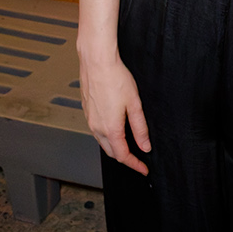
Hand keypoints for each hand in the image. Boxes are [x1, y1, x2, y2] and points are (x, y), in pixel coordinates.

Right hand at [79, 53, 150, 175]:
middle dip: (125, 158)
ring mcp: (90, 120)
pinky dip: (107, 136)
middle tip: (138, 159)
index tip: (143, 168)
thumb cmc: (115, 78)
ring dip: (115, 147)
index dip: (135, 164)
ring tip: (129, 145)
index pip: (123, 155)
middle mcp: (97, 127)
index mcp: (110, 128)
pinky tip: (115, 129)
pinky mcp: (87, 111)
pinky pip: (97, 131)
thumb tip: (145, 146)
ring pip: (103, 142)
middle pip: (111, 152)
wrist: (97, 62)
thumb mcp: (134, 104)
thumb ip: (140, 128)